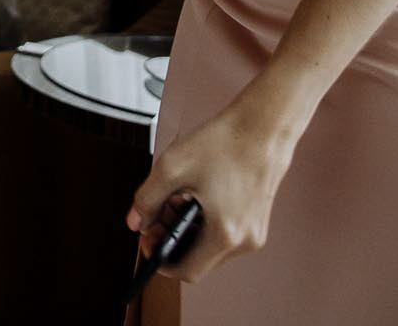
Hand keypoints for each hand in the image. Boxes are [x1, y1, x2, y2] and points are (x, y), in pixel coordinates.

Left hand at [126, 100, 299, 283]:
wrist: (262, 125)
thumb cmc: (224, 144)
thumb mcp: (171, 169)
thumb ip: (146, 200)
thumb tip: (136, 222)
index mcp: (226, 234)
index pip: (188, 271)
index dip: (161, 260)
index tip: (147, 243)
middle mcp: (245, 240)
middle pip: (198, 258)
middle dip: (171, 239)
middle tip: (155, 214)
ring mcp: (254, 232)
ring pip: (209, 245)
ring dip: (185, 228)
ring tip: (172, 198)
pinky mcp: (256, 221)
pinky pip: (223, 233)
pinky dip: (202, 221)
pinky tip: (192, 196)